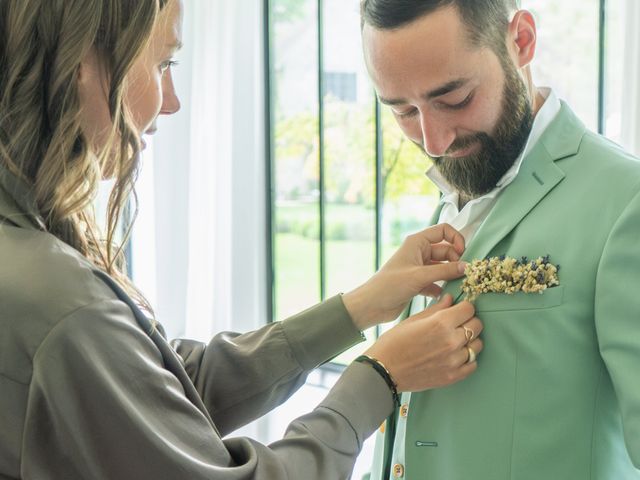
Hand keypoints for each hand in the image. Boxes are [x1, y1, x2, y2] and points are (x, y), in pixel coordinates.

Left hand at [342, 223, 465, 329]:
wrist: (372, 305)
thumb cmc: (390, 285)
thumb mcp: (419, 276)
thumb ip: (445, 271)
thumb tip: (467, 267)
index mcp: (417, 242)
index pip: (443, 231)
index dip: (456, 239)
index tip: (464, 253)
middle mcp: (419, 252)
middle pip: (446, 250)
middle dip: (456, 261)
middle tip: (464, 274)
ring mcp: (419, 268)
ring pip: (443, 267)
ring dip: (451, 275)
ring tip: (459, 284)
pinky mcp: (418, 282)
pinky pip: (437, 281)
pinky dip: (442, 287)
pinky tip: (444, 296)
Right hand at [363, 295, 482, 391]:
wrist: (384, 370)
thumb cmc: (394, 343)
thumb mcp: (413, 320)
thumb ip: (435, 309)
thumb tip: (450, 299)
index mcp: (440, 323)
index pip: (469, 309)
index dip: (463, 307)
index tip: (459, 310)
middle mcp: (451, 341)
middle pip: (477, 325)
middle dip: (468, 321)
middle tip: (458, 324)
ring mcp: (454, 360)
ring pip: (477, 345)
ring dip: (469, 340)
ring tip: (456, 340)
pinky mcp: (453, 376)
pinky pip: (473, 364)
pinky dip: (467, 358)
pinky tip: (455, 355)